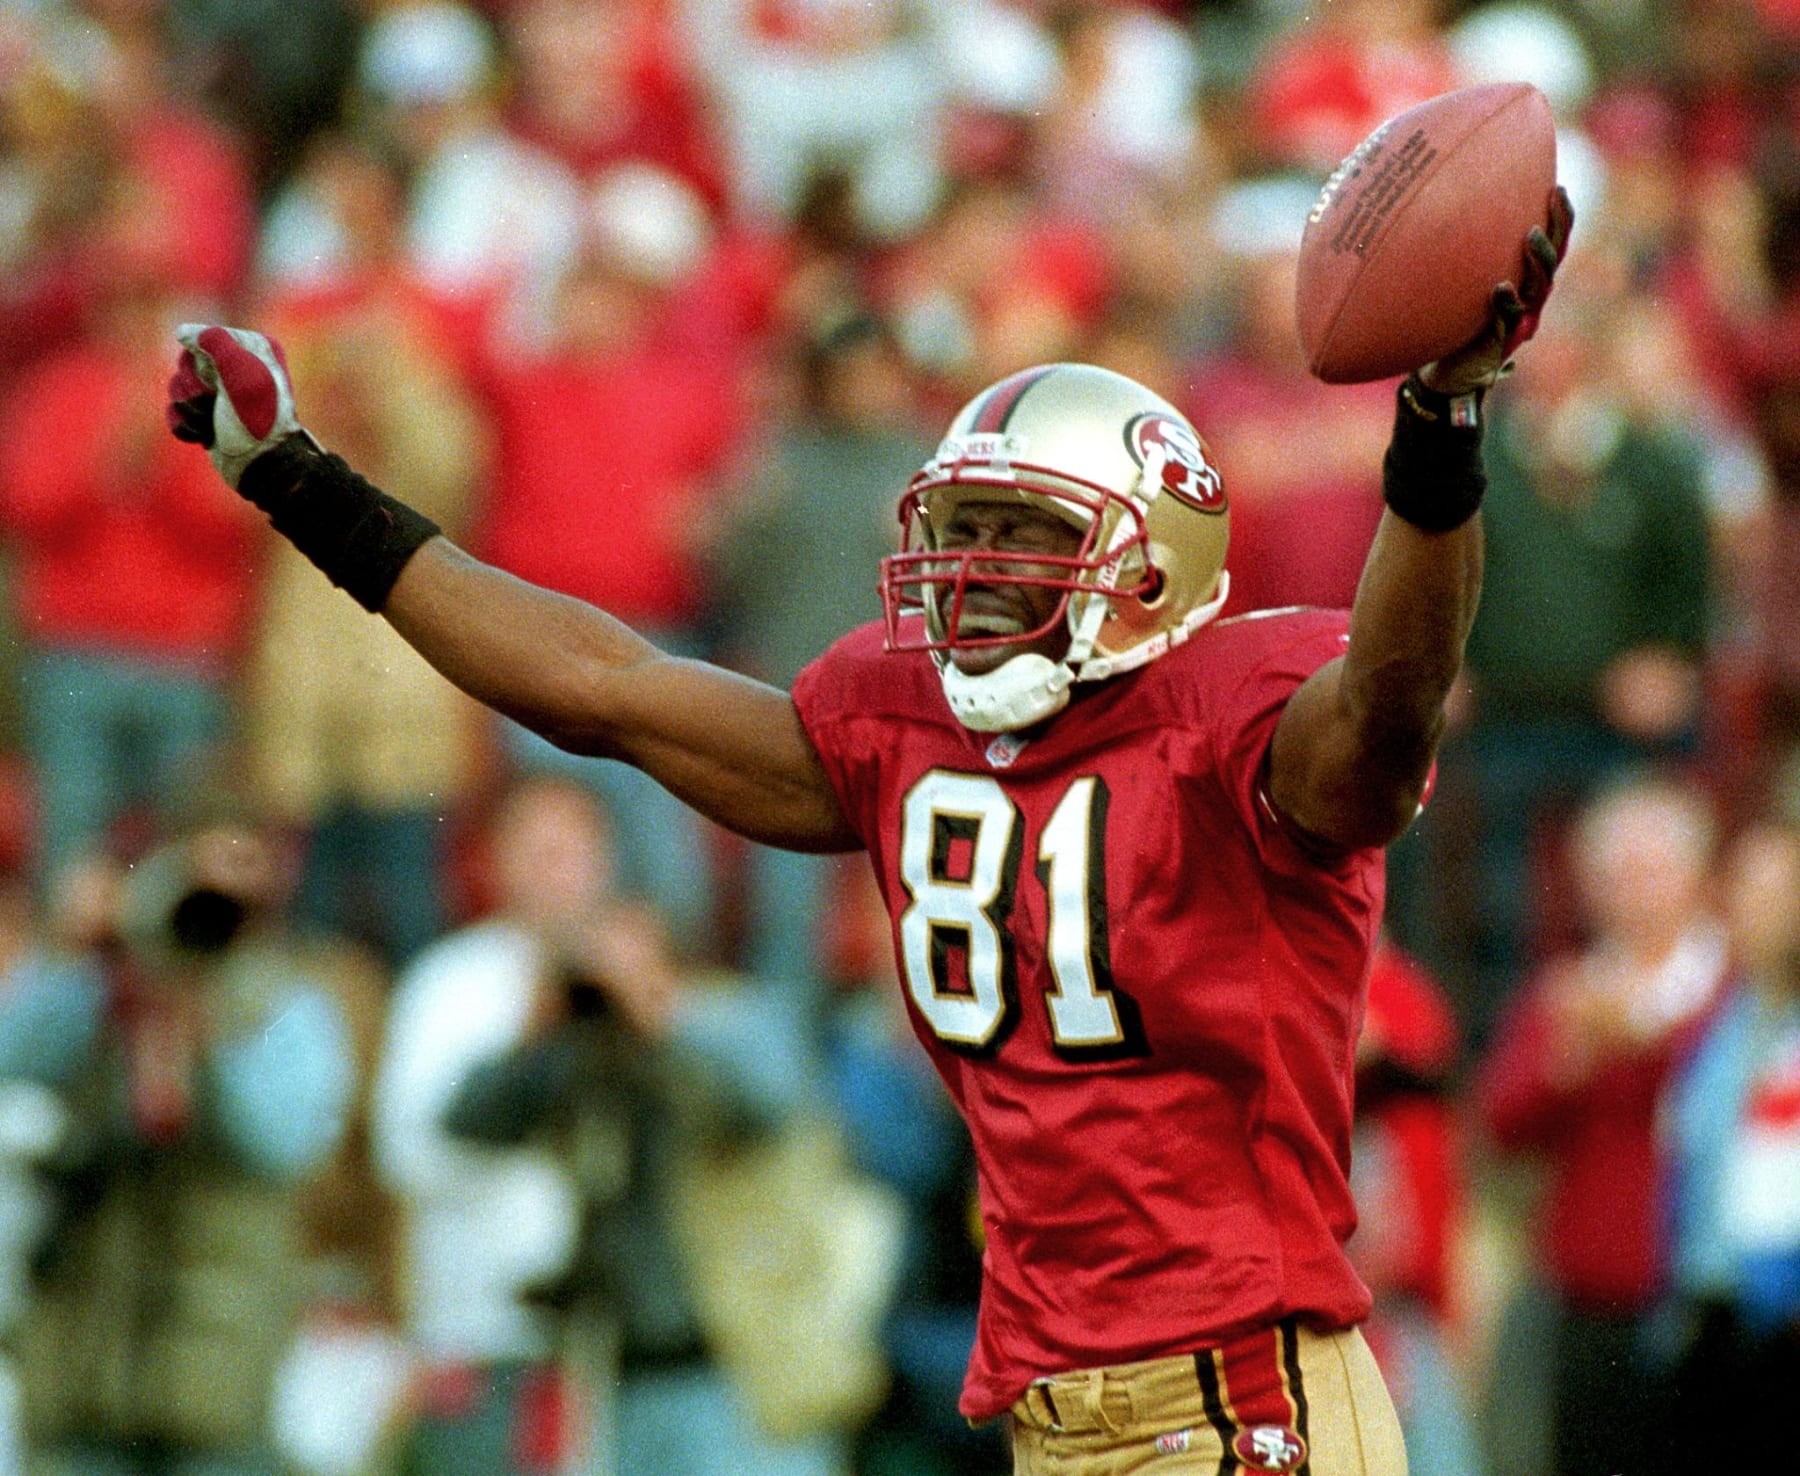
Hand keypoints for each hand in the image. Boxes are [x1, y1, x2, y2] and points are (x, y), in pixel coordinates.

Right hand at [167, 324, 302, 487]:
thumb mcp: (242, 370)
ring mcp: (220, 394)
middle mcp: (236, 369)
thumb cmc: (258, 418)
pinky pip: (175, 411)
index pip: (203, 338)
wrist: (262, 465)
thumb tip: (182, 333)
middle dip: (193, 386)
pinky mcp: (206, 417)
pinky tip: (203, 436)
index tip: (221, 379)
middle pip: (185, 362)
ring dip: (190, 408)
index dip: (203, 361)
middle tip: (216, 402)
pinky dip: (184, 425)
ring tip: (212, 423)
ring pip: (176, 386)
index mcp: (252, 349)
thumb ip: (214, 340)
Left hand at [1418, 185, 1574, 397]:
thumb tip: (1445, 209)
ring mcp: (1519, 322)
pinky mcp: (1502, 344)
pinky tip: (1501, 288)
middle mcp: (1529, 300)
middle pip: (1553, 260)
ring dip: (1538, 261)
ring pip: (1539, 288)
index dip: (1560, 218)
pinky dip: (1507, 304)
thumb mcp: (1460, 288)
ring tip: (1529, 236)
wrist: (1446, 374)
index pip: (1552, 245)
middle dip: (1557, 228)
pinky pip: (1509, 321)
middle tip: (1552, 199)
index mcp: (1526, 283)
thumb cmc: (1453, 325)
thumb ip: (1463, 260)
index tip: (1557, 188)